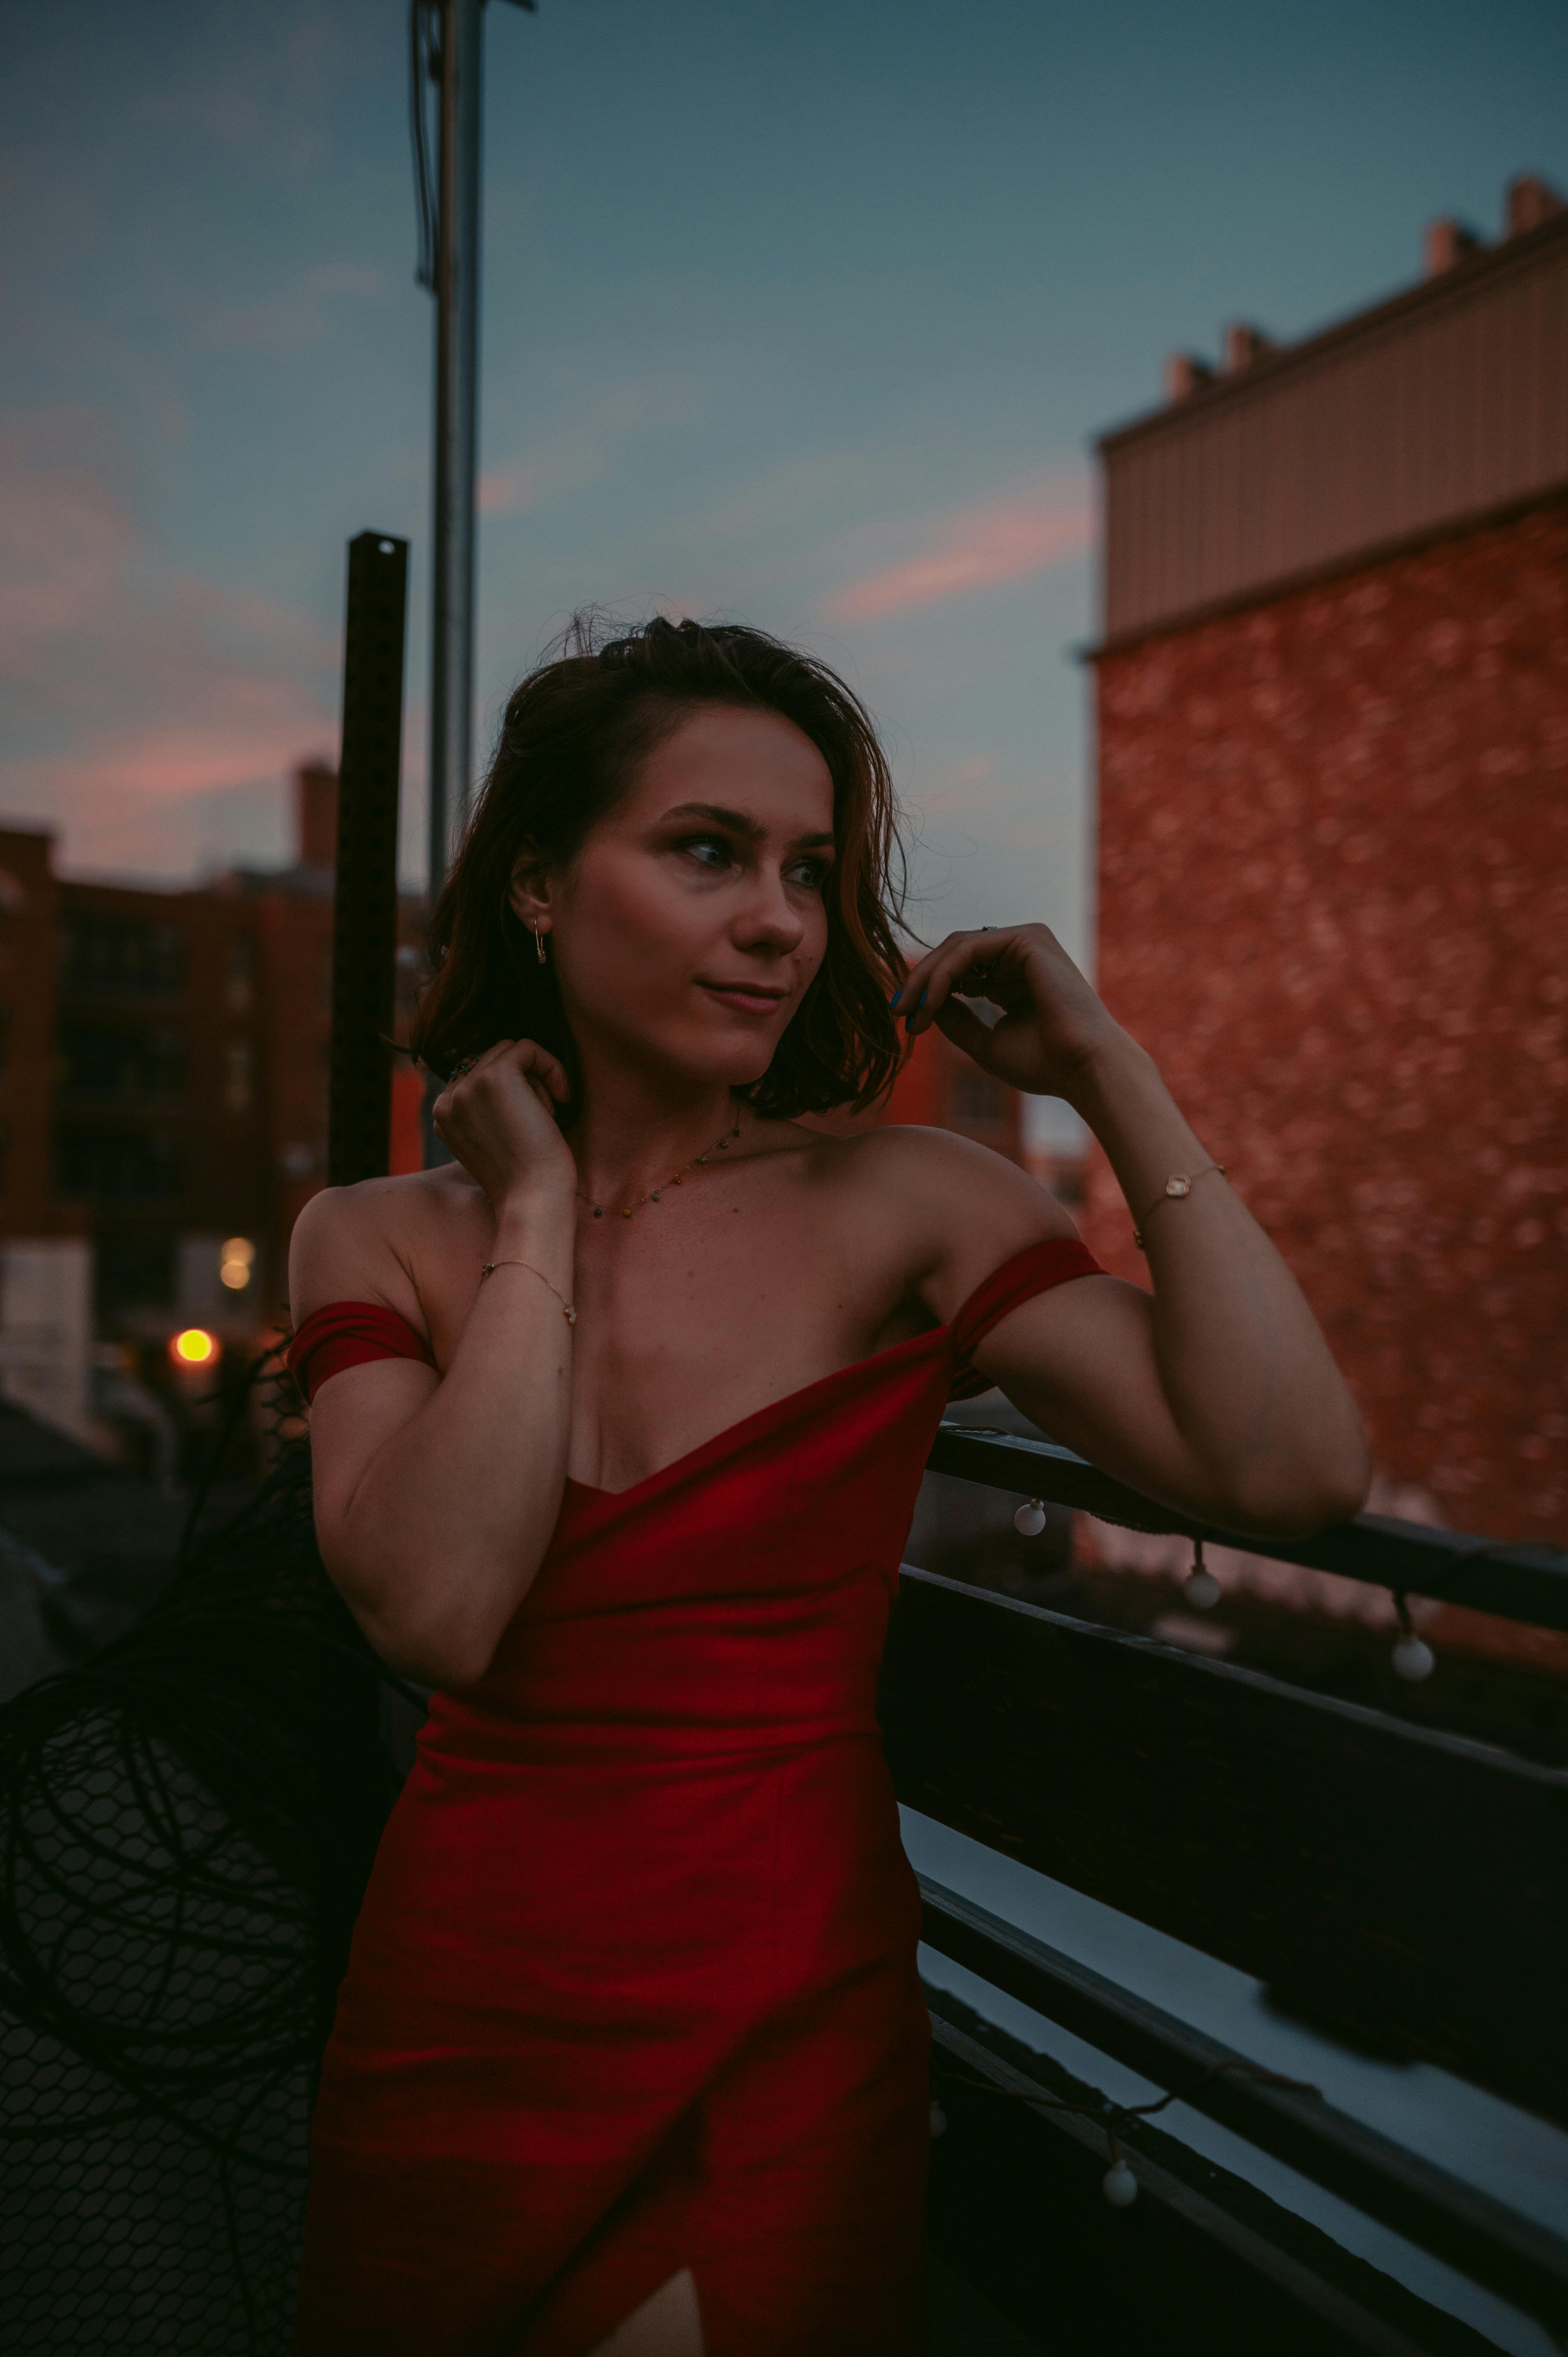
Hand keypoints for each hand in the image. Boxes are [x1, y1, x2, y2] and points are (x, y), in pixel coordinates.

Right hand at [430, 1039, 575, 1211]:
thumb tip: (512, 1074)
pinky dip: (552, 1067)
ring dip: (536, 1080)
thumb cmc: (525, 1177)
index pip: (475, 1075)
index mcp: (443, 1116)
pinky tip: (563, 1097)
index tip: (531, 1120)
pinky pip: (528, 1048)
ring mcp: (467, 1086)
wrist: (532, 1198)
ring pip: (510, 1053)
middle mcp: (448, 1099)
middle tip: (542, 1118)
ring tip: (546, 1115)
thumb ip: (486, 1109)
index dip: (511, 1090)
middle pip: (491, 1059)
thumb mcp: (494, 1140)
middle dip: (524, 1083)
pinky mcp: (494, 1077)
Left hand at [891, 924, 1125, 1100]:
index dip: (928, 991)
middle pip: (954, 953)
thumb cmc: (1044, 1065)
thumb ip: (956, 1019)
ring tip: (909, 1011)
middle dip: (920, 982)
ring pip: (956, 948)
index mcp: (1016, 976)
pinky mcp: (1027, 940)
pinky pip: (968, 950)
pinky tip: (929, 1004)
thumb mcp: (986, 1042)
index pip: (961, 969)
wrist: (1084, 1070)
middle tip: (897, 1011)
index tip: (905, 1020)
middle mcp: (1022, 953)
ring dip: (925, 979)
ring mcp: (1027, 941)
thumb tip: (925, 1003)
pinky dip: (942, 976)